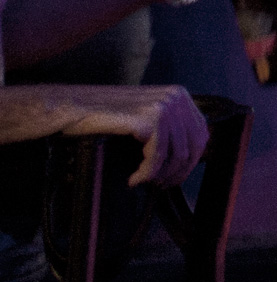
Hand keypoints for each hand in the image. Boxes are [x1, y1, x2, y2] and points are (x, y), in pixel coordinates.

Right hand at [63, 84, 208, 185]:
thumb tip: (186, 156)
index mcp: (179, 95)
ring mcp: (163, 107)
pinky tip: (135, 178)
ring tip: (144, 181)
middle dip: (178, 172)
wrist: (71, 107)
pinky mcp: (148, 119)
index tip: (175, 176)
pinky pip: (157, 157)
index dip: (190, 161)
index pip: (200, 134)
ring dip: (160, 175)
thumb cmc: (104, 115)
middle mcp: (176, 98)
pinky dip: (147, 173)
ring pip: (177, 154)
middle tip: (160, 186)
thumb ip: (167, 126)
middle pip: (193, 147)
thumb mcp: (144, 114)